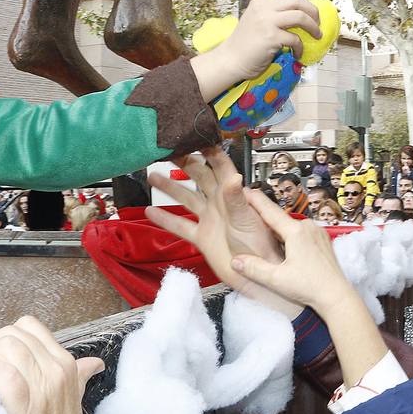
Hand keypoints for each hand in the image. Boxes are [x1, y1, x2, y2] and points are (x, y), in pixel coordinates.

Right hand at [146, 148, 298, 318]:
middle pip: (200, 177)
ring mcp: (209, 220)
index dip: (210, 152)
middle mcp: (220, 203)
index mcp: (233, 195)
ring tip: (152, 175)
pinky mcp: (202, 238)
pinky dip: (165, 219)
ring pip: (186, 198)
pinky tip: (150, 212)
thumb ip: (237, 199)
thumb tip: (233, 177)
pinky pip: (180, 226)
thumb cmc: (262, 247)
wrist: (260, 275)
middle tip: (168, 150)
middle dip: (185, 162)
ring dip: (170, 187)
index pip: (221, 167)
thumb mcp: (248, 221)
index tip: (194, 137)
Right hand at [193, 0, 321, 97]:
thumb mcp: (254, 18)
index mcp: (259, 1)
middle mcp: (263, 8)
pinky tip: (298, 53)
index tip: (301, 7)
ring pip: (300, 17)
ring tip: (316, 35)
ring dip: (313, 27)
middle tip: (317, 21)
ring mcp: (267, 22)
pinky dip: (301, 47)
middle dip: (312, 10)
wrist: (231, 59)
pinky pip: (295, 39)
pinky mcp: (271, 38)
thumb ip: (270, 12)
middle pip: (296, 0)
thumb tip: (296, 11)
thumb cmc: (244, 42)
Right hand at [227, 189, 362, 320]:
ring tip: (262, 232)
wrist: (336, 295)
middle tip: (248, 215)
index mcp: (296, 232)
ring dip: (277, 228)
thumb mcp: (277, 280)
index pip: (269, 211)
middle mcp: (308, 227)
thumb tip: (235, 260)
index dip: (255, 200)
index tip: (244, 190)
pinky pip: (301, 231)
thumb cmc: (311, 287)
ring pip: (290, 225)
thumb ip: (254, 268)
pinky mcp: (322, 239)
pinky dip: (289, 234)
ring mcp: (317, 232)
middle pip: (279, 217)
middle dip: (264, 217)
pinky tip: (283, 245)